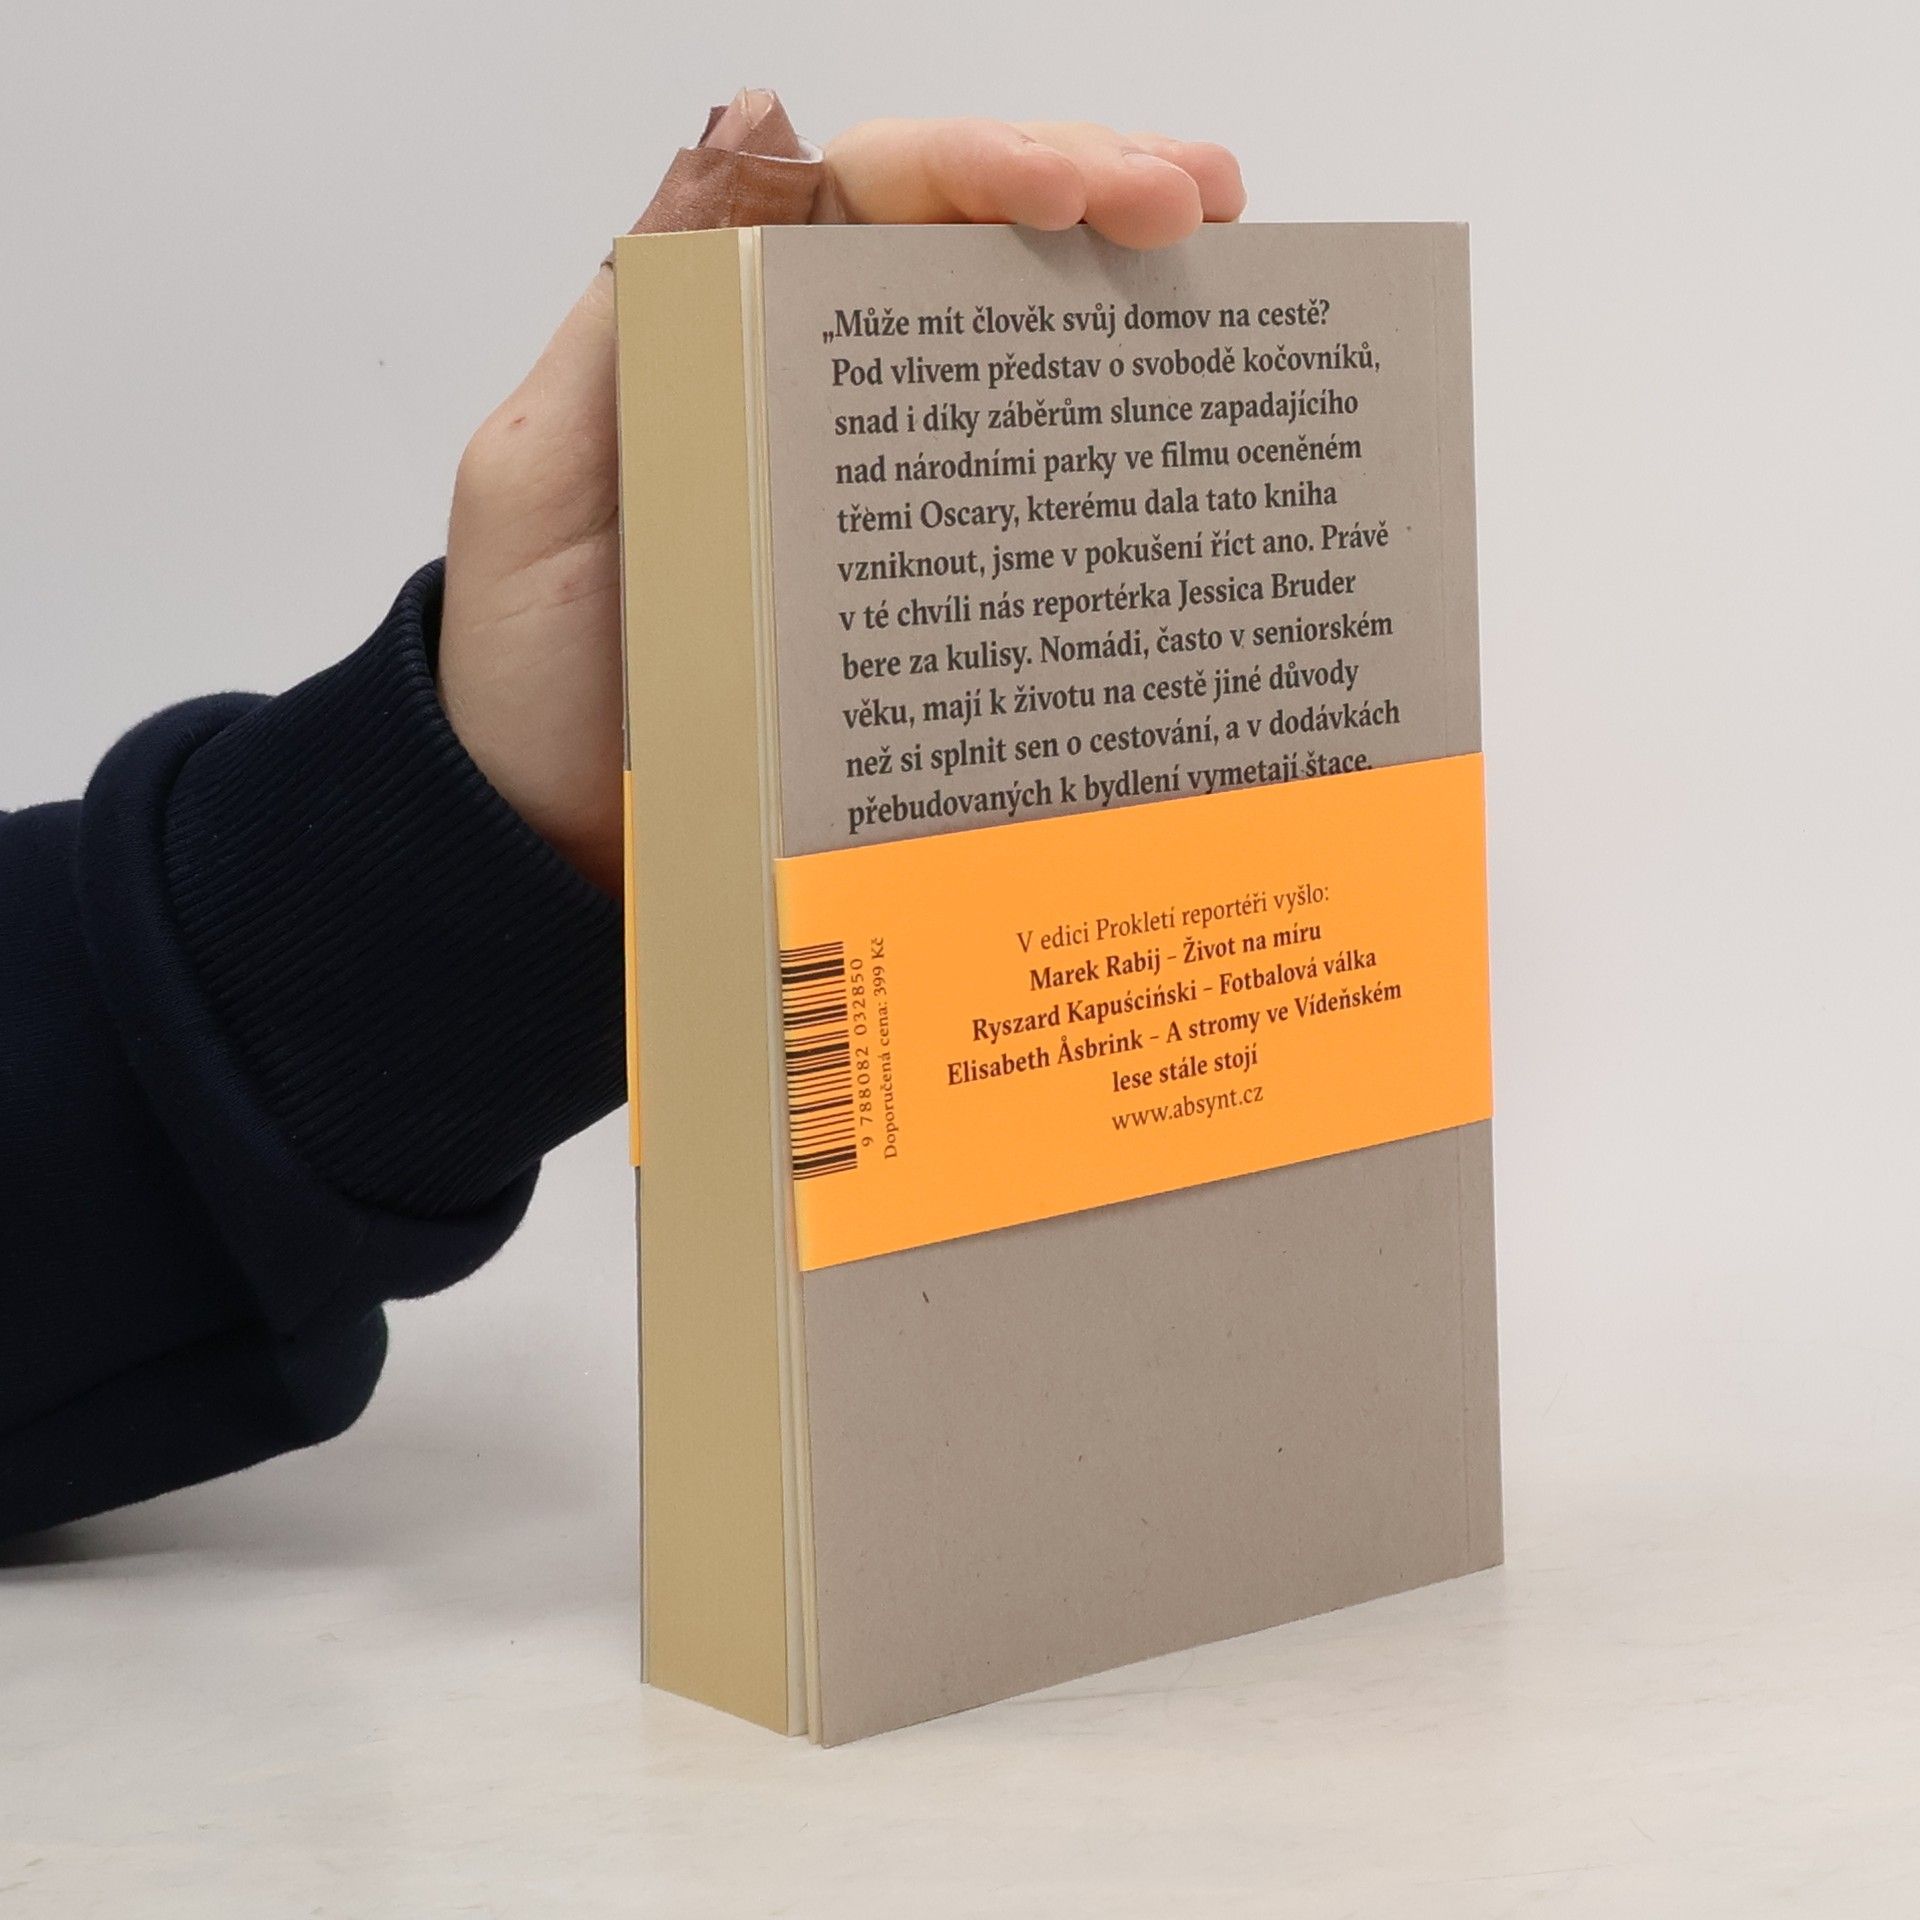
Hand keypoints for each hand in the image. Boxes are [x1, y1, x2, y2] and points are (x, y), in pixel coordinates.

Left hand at [439, 110, 1246, 894]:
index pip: (880, 192)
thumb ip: (635, 311)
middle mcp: (820, 382)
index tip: (1088, 191)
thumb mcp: (545, 471)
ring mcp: (878, 487)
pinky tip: (1177, 435)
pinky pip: (1019, 507)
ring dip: (1127, 305)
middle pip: (976, 249)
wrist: (548, 831)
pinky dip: (1103, 464)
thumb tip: (755, 121)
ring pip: (1017, 358)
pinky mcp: (917, 592)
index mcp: (733, 320)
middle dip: (1100, 198)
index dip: (992, 162)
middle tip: (1206, 208)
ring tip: (1231, 272)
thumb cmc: (527, 659)